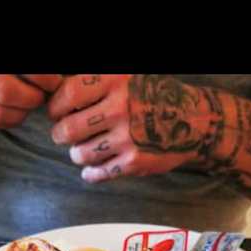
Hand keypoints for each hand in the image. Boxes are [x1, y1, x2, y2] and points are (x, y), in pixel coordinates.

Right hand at [0, 74, 62, 129]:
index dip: (43, 77)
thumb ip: (21, 65)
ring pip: (0, 113)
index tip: (54, 81)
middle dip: (32, 98)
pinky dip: (7, 119)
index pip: (20, 69)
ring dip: (22, 113)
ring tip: (28, 103)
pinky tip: (10, 110)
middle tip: (42, 95)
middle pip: (7, 93)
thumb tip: (54, 77)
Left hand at [47, 74, 182, 182]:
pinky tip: (93, 168)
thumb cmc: (152, 95)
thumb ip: (96, 83)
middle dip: (61, 134)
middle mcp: (120, 107)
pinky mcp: (133, 162)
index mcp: (115, 80)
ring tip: (84, 149)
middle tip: (65, 134)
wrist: (193, 120)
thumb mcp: (127, 76)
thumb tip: (57, 95)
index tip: (58, 112)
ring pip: (80, 154)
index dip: (56, 107)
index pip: (68, 95)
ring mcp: (127, 137)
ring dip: (77, 154)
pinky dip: (91, 173)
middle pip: (68, 129)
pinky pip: (97, 173)